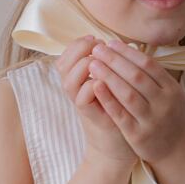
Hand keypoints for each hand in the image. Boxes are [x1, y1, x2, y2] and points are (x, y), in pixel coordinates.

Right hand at [53, 36, 136, 170]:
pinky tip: (102, 81)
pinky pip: (82, 100)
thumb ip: (113, 68)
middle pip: (63, 65)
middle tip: (95, 45)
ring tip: (97, 61)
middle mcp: (76, 91)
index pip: (67, 56)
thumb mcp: (114, 86)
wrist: (120, 147)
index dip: (78, 44)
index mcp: (80, 80)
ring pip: (69, 81)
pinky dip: (90, 88)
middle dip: (78, 50)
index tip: (96, 37)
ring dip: (82, 67)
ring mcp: (82, 105)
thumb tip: (121, 43)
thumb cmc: (120, 112)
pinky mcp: (91, 118)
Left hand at [82, 39, 184, 167]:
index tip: (111, 43)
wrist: (177, 152)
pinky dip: (107, 99)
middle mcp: (164, 103)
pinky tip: (95, 86)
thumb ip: (155, 77)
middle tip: (97, 49)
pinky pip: (120, 114)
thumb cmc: (170, 118)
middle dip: (115, 60)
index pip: (148, 65)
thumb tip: (131, 51)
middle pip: (137, 76)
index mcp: (172, 89)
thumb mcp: (171, 95)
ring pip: (128, 94)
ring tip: (93, 64)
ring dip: (109, 76)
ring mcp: (151, 120)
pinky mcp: (138, 135)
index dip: (128, 52)